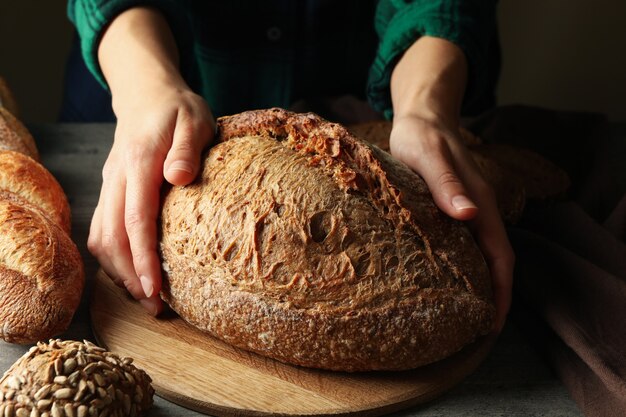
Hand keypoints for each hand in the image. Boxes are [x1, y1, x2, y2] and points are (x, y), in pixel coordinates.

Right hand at [87, 7, 213, 314]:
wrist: (147, 95)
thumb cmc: (177, 110)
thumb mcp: (194, 119)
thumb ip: (187, 148)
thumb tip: (178, 178)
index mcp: (138, 163)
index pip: (136, 220)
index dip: (142, 258)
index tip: (154, 289)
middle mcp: (117, 179)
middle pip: (112, 237)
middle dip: (130, 276)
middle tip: (155, 307)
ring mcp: (110, 186)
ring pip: (101, 237)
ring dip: (119, 271)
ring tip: (146, 298)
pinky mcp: (111, 191)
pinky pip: (102, 229)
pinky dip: (113, 256)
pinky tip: (131, 273)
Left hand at [390, 115, 513, 330]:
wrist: (421, 117)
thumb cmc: (421, 136)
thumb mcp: (428, 156)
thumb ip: (447, 183)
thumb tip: (469, 215)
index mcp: (479, 202)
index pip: (499, 254)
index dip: (500, 289)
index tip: (492, 322)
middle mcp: (477, 210)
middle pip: (493, 260)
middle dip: (491, 296)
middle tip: (474, 330)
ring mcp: (465, 209)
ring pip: (479, 254)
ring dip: (477, 283)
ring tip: (461, 315)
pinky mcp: (450, 207)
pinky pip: (462, 243)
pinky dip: (461, 266)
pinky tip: (444, 280)